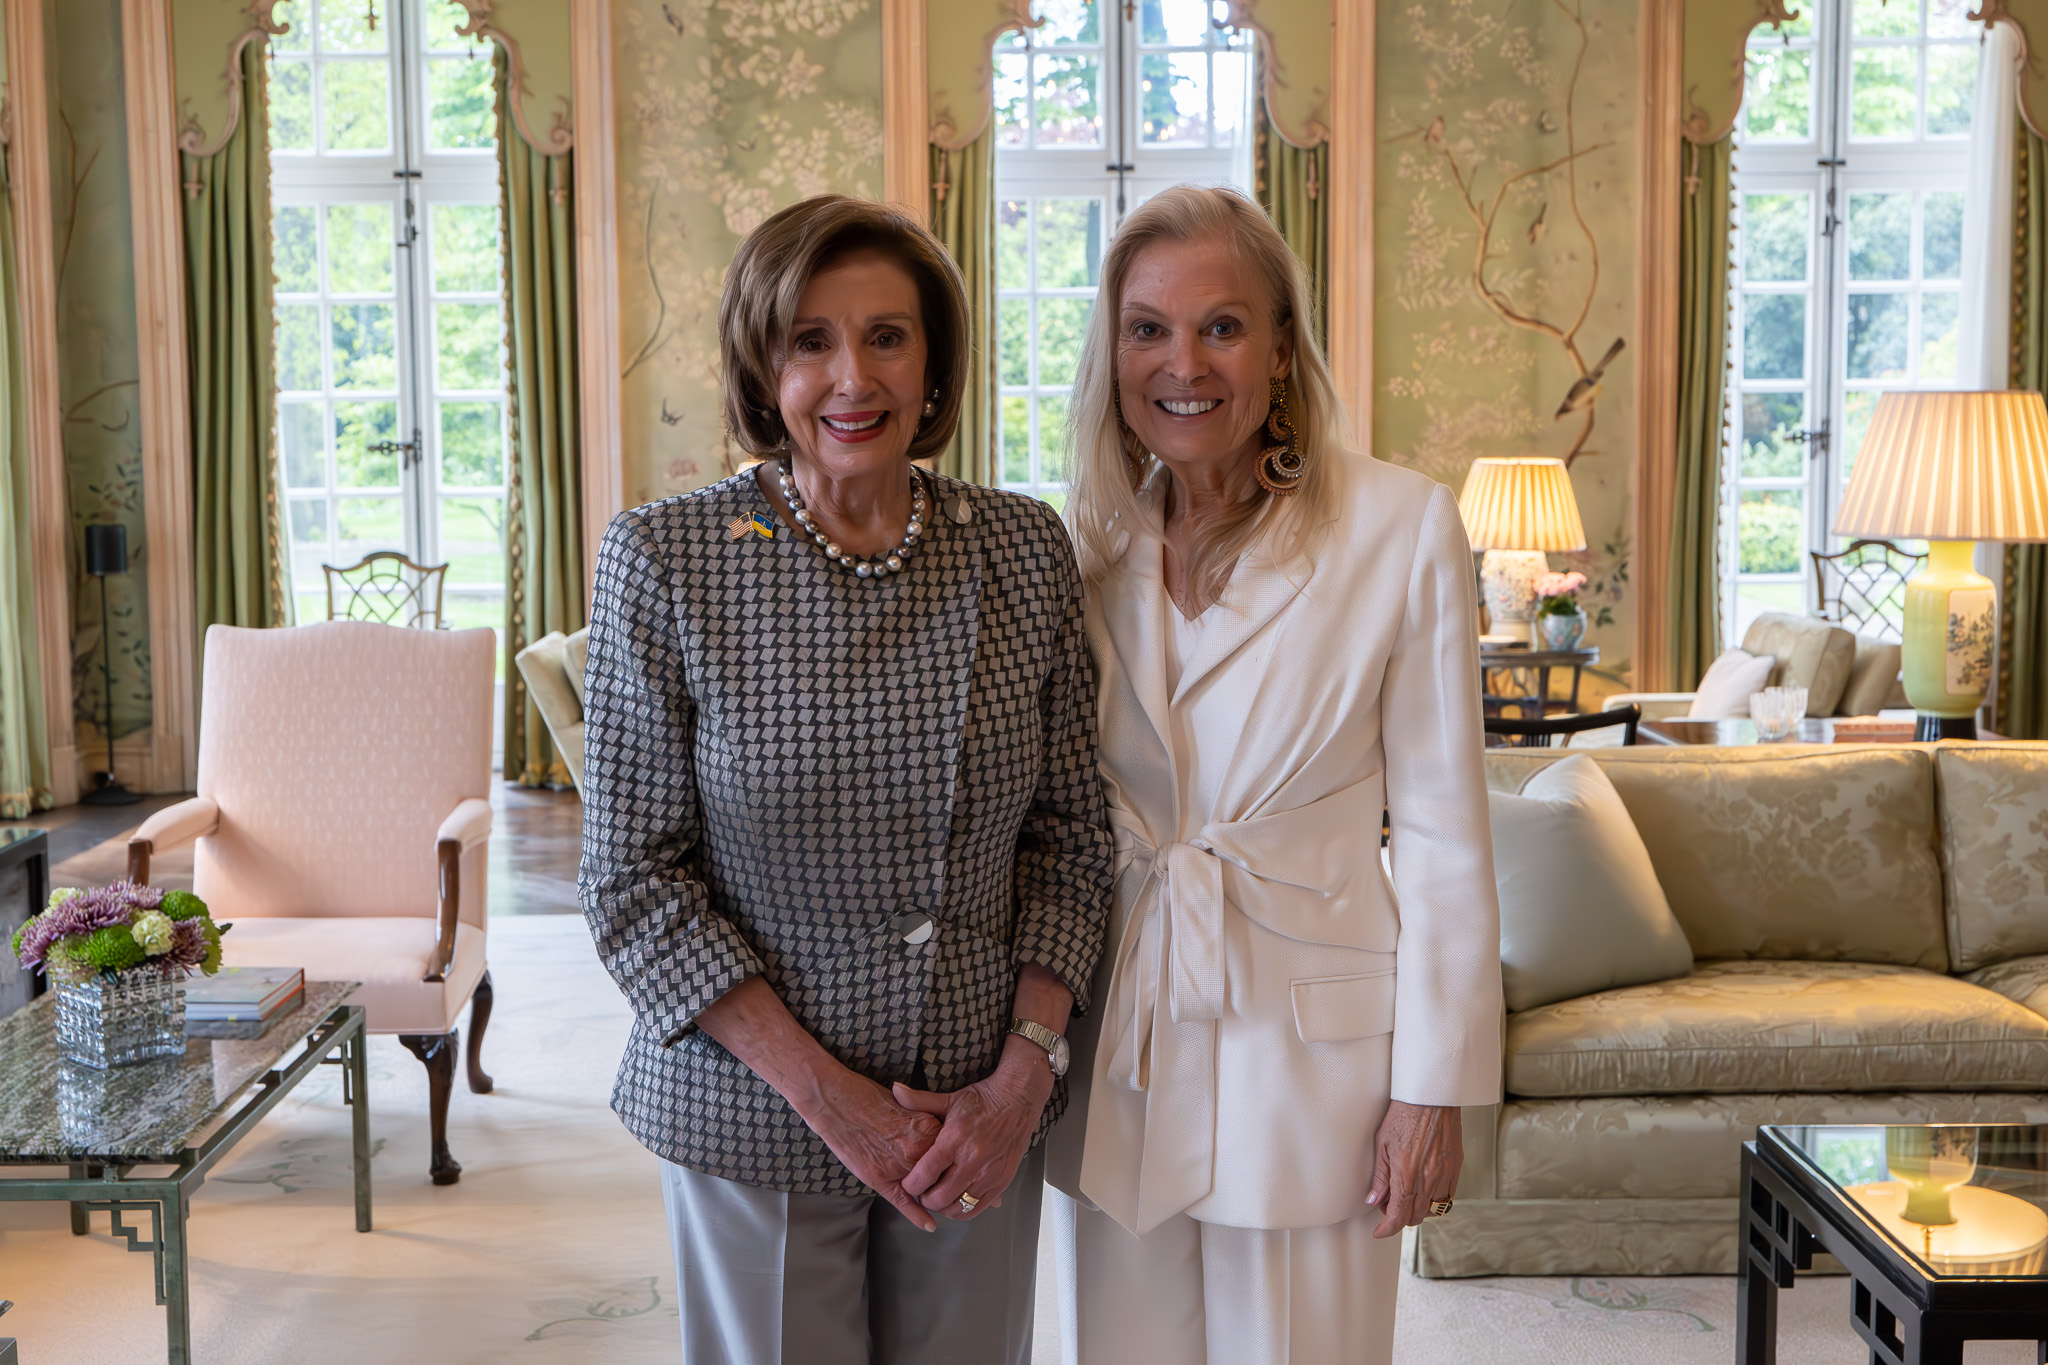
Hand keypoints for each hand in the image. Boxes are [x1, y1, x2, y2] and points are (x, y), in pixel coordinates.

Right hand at [798, 1065, 945, 1231]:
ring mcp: (898, 1167)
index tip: (956, 1158)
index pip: (952, 1153)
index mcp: (927, 1129)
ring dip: (929, 1189)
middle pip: (942, 1172)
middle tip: (946, 1174)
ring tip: (933, 1187)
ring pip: (924, 1187)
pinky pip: (904, 1202)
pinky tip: (928, 1225)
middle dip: (944, 1175)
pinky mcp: (879, 1179)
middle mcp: (917, 1150)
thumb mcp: (908, 1104)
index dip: (953, 1157)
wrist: (834, 1101)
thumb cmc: (868, 1097)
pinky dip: (917, 1215)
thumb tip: (944, 1138)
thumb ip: (927, 1124)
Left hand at [893, 1037, 1055, 1219]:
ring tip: (940, 1193)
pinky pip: (977, 1209)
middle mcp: (972, 1160)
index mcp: (955, 1140)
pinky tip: (957, 1198)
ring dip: (943, 1205)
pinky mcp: (1002, 1182)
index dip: (911, 1185)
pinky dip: (962, 1209)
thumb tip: (895, 1090)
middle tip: (923, 1190)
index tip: (908, 1182)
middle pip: (938, 1198)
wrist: (1017, 1099)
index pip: (924, 1175)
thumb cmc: (983, 1100)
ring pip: (956, 1207)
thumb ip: (919, 1100)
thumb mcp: (949, 1099)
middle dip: (924, 1198)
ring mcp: (989, 1173)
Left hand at [1365, 1100, 1461, 1238]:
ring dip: (1418, 1209)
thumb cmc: (1404, 1115)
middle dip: (1400, 1217)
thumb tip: (1374, 1200)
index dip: (1387, 1228)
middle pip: (1416, 1216)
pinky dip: (1435, 1199)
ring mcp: (1445, 1174)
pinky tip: (1424, 1188)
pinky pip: (1448, 1196)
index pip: (1398, 1216)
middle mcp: (1429, 1179)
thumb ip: (1380, 1177)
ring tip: (1406, 1194)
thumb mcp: (1382, 1145)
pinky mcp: (1456, 1168)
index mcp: (1407, 1174)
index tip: (1380, 1231)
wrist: (1431, 1098)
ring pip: (1433, 1209)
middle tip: (1388, 1204)